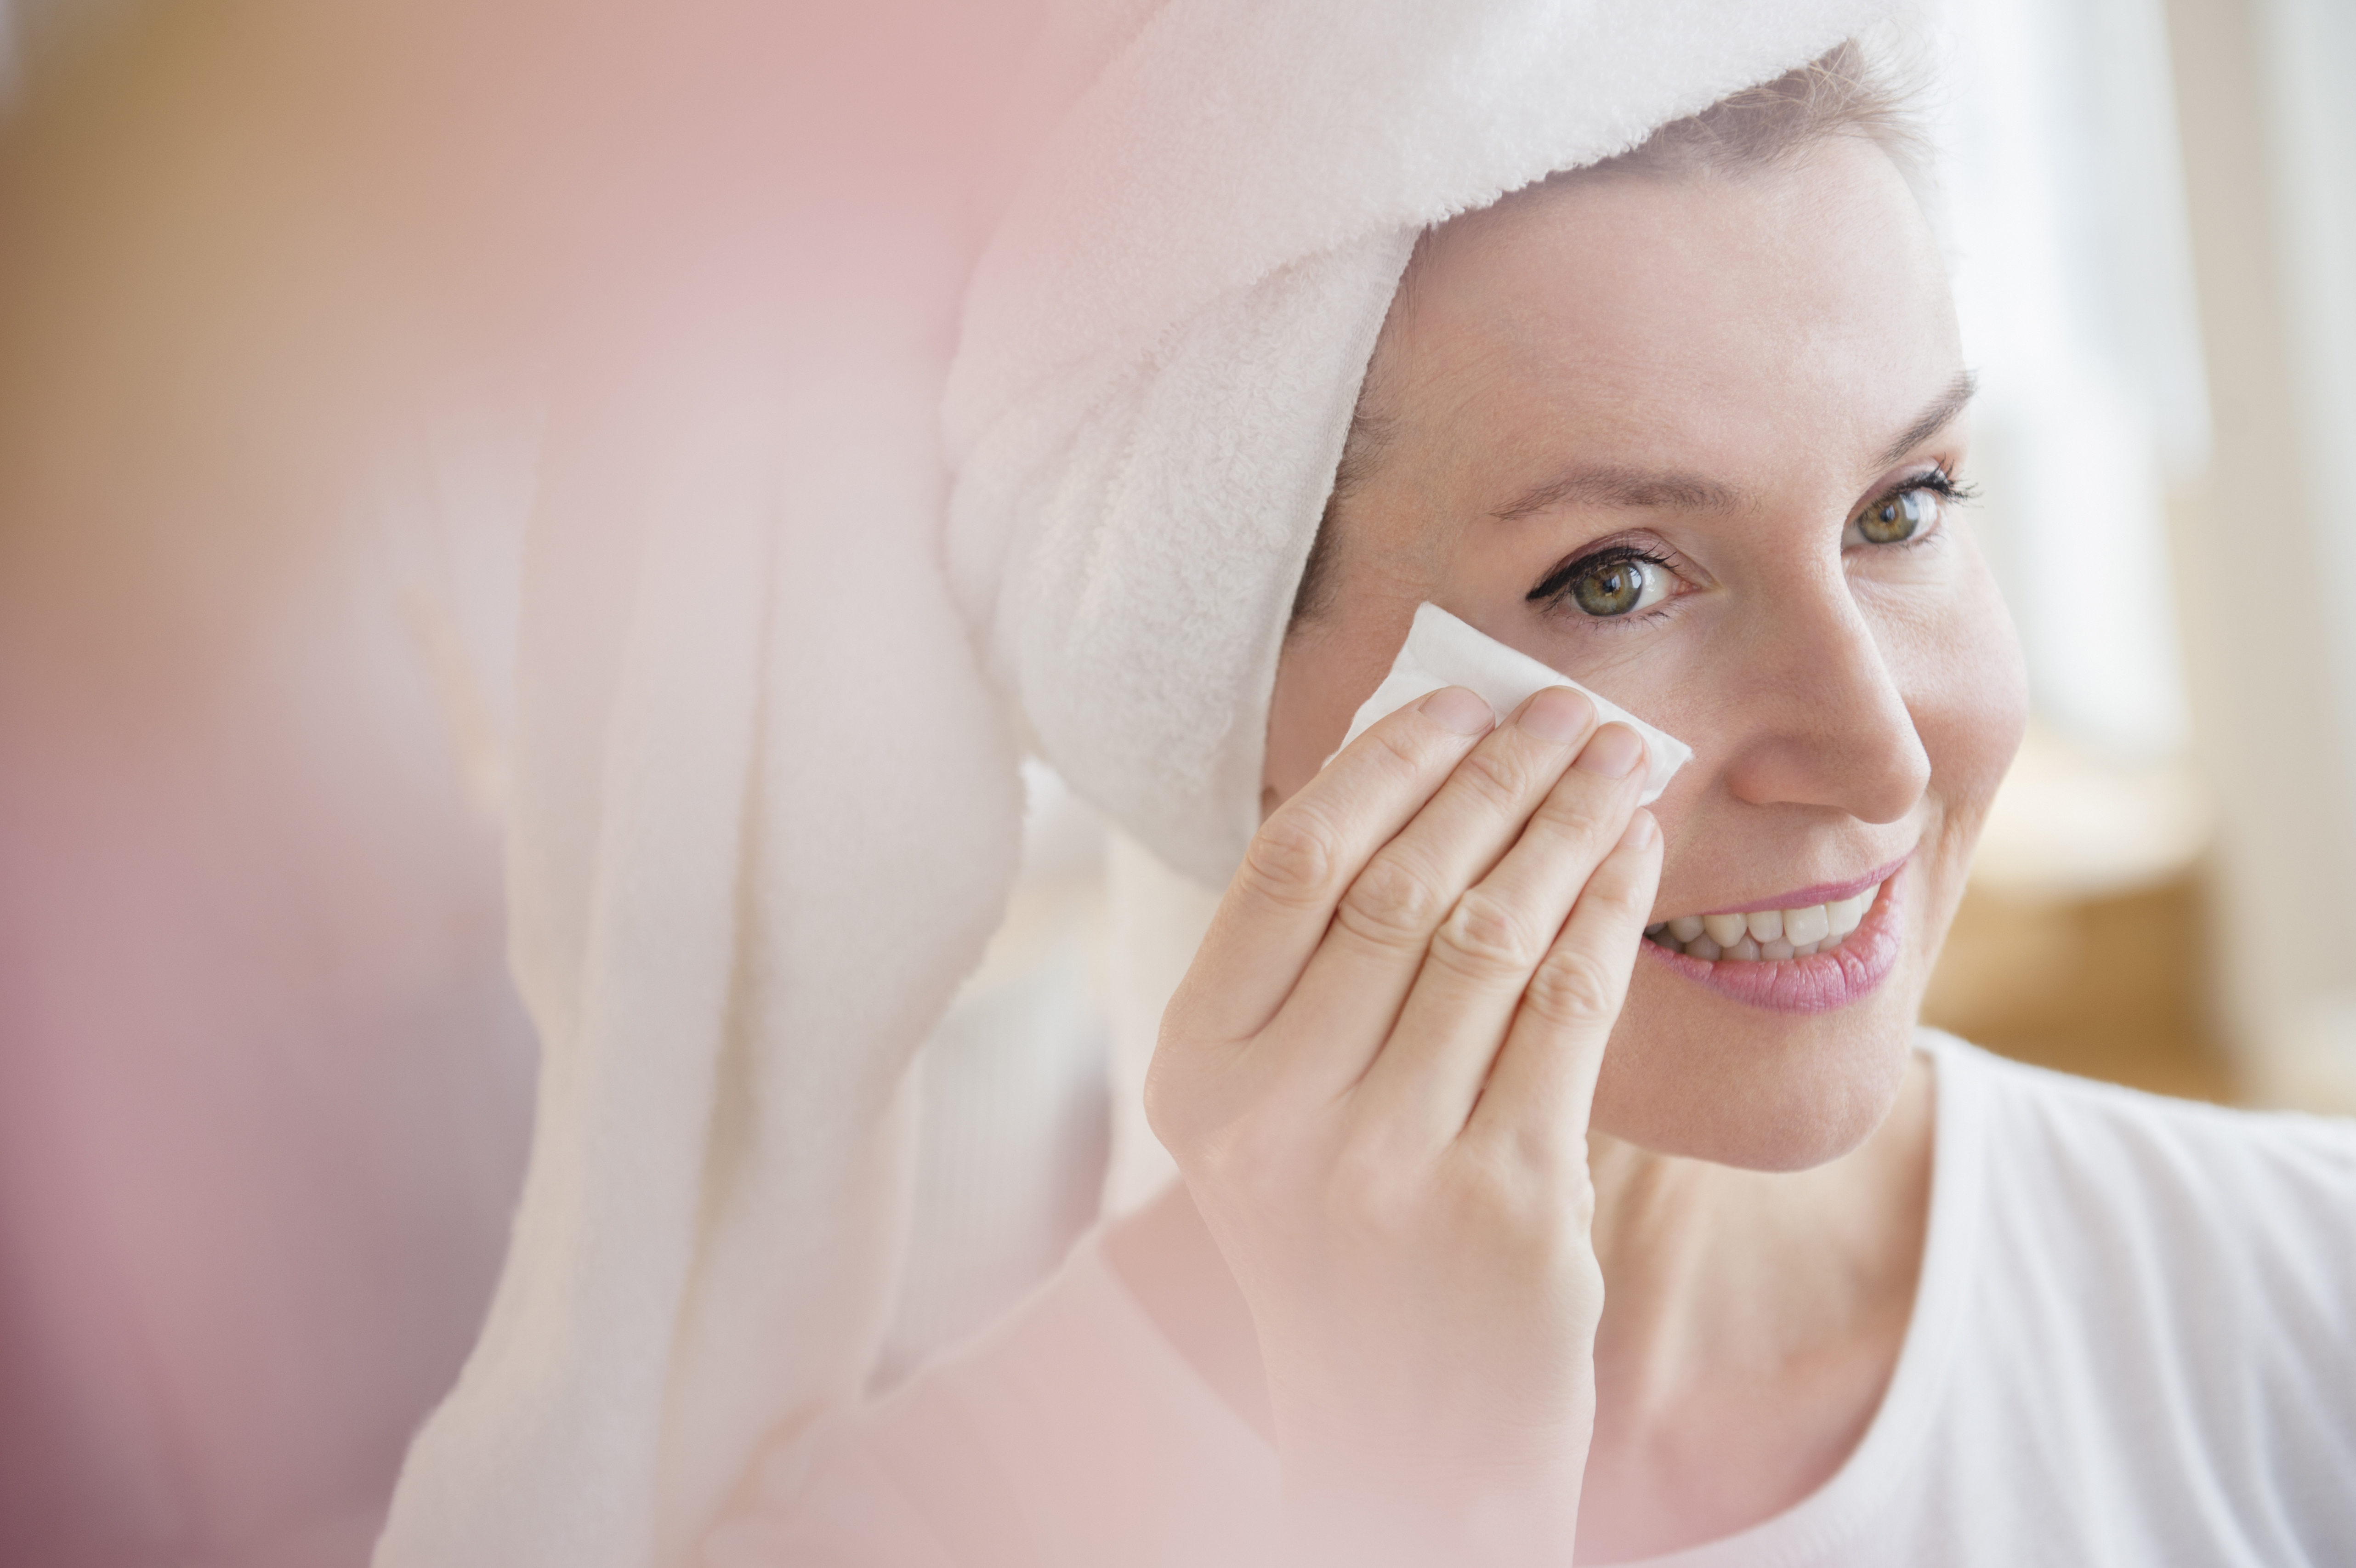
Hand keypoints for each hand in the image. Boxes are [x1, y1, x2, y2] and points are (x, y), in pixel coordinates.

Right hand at [1146, 685, 1660, 1566]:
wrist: (1407, 1442)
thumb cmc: (1347, 1250)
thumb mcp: (1281, 1119)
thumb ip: (1317, 977)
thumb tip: (1414, 779)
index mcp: (1198, 1078)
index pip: (1287, 870)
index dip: (1380, 765)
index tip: (1456, 699)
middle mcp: (1275, 1118)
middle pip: (1398, 886)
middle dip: (1496, 776)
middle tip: (1566, 707)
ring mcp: (1389, 1164)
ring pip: (1491, 933)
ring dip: (1568, 826)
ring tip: (1621, 758)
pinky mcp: (1507, 1204)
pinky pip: (1568, 1011)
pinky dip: (1608, 915)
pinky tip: (1637, 857)